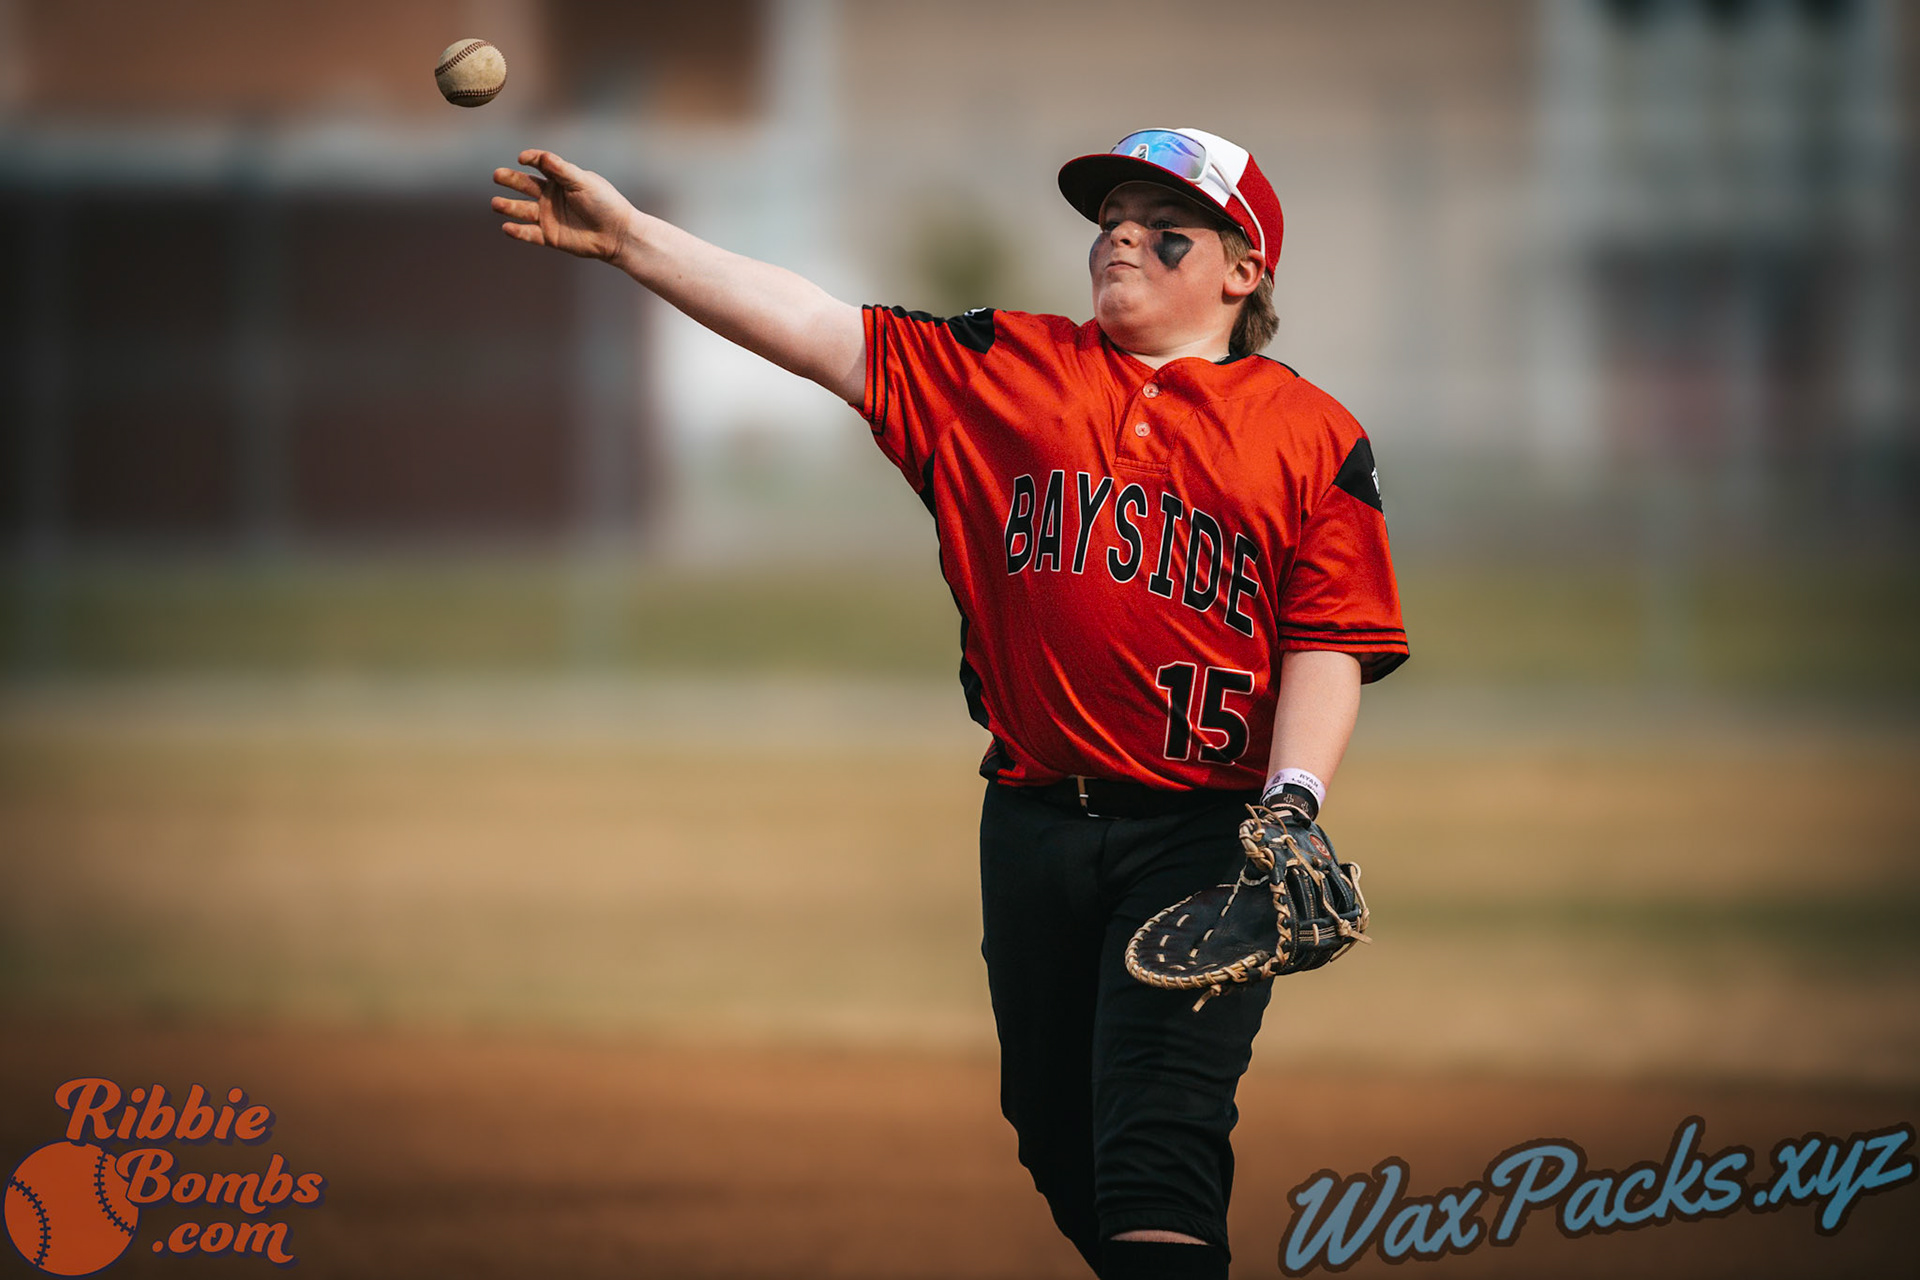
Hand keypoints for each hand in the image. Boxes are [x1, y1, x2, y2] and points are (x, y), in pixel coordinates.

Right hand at [491, 150, 638, 261]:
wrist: (617, 234)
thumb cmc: (605, 203)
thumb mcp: (583, 182)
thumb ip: (561, 170)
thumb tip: (540, 156)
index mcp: (560, 179)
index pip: (540, 165)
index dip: (530, 159)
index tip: (522, 158)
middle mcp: (551, 196)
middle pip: (524, 185)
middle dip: (510, 179)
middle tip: (497, 175)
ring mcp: (548, 216)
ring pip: (521, 210)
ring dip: (508, 206)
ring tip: (496, 203)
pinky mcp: (550, 236)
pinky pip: (529, 234)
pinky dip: (518, 232)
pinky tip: (507, 227)